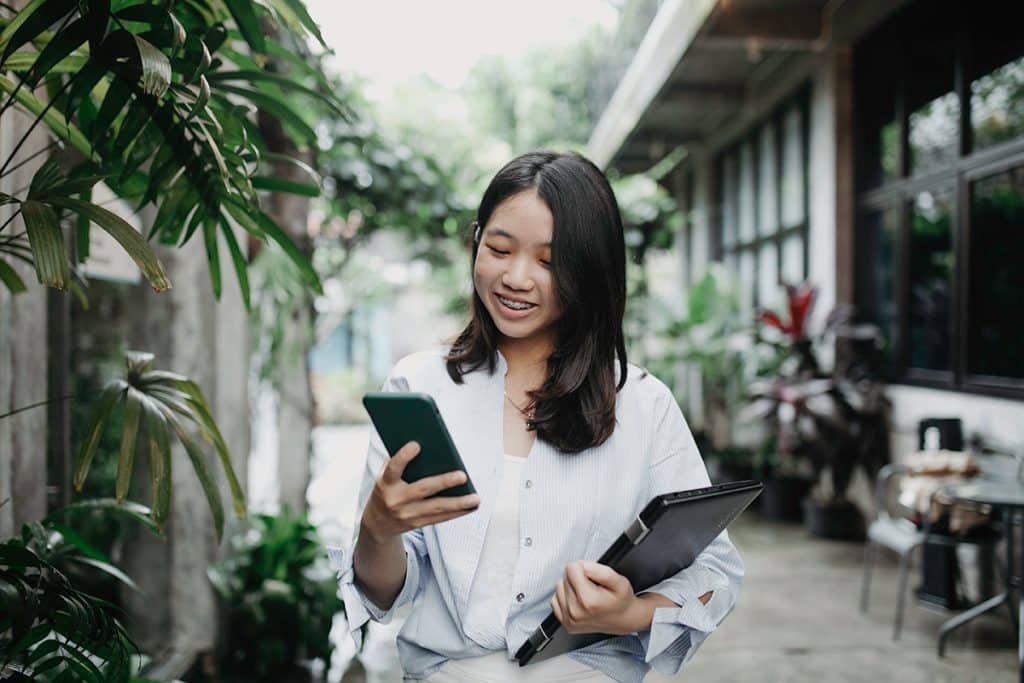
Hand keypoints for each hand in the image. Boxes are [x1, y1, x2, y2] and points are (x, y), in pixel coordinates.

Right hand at [361, 441, 479, 543]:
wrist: (377, 523)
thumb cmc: (386, 490)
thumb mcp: (384, 476)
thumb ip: (399, 463)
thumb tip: (427, 446)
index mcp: (386, 483)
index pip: (393, 468)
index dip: (403, 457)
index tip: (416, 444)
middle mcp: (396, 500)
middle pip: (422, 489)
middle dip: (443, 482)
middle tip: (462, 476)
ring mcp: (407, 514)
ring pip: (436, 508)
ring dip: (458, 503)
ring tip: (475, 498)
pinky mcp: (417, 523)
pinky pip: (440, 518)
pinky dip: (457, 512)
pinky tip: (471, 506)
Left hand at [550, 561, 639, 635]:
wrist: (624, 619)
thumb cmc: (621, 600)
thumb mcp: (619, 581)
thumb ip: (601, 571)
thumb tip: (583, 567)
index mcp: (588, 601)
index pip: (571, 568)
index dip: (585, 567)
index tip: (594, 576)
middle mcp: (575, 612)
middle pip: (564, 577)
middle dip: (578, 577)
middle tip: (593, 586)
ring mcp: (569, 620)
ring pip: (559, 587)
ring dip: (571, 586)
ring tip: (587, 593)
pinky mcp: (566, 624)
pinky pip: (555, 600)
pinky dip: (566, 597)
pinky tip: (579, 600)